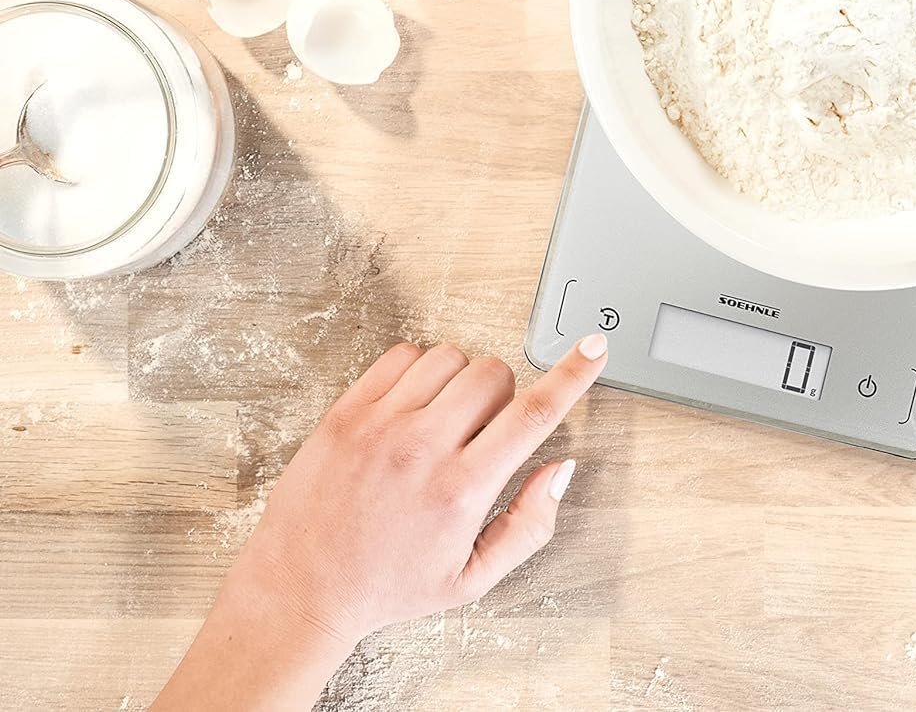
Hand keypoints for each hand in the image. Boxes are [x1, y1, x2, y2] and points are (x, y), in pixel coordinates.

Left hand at [152, 335, 607, 710]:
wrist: (301, 589)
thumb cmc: (387, 586)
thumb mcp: (473, 579)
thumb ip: (529, 524)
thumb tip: (560, 470)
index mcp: (462, 490)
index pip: (533, 414)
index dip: (573, 375)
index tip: (594, 347)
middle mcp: (423, 449)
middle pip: (494, 373)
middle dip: (502, 394)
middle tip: (481, 431)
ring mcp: (380, 425)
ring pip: (450, 357)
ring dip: (459, 380)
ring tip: (440, 421)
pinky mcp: (346, 412)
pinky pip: (401, 355)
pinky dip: (417, 371)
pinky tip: (409, 408)